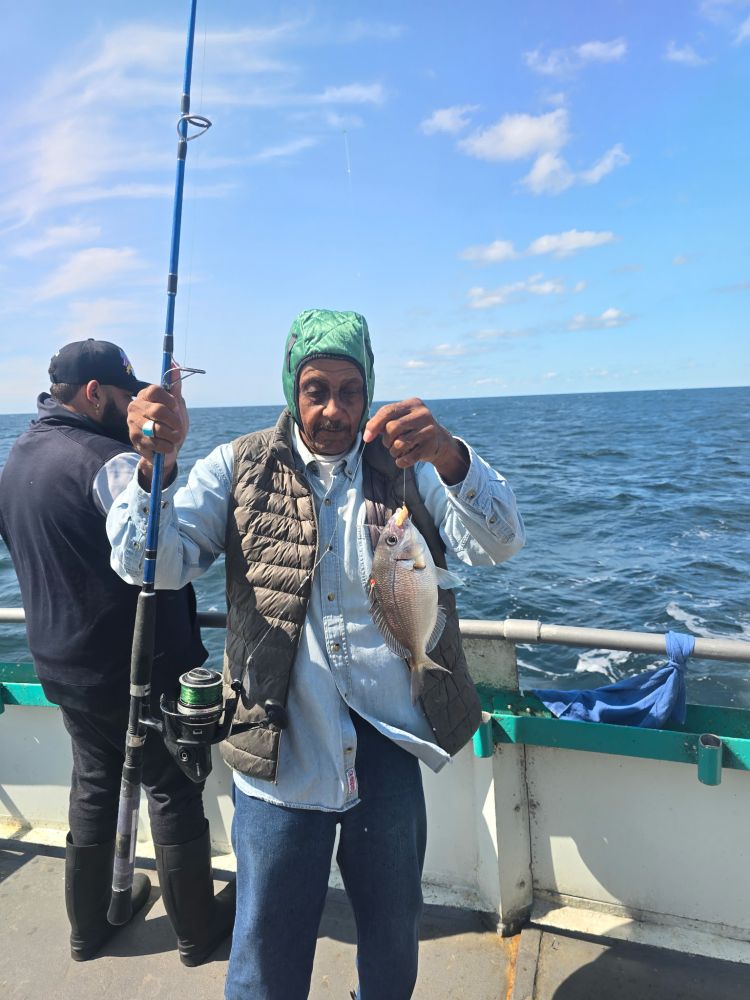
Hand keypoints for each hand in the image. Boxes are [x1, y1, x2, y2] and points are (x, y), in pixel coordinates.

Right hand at [127, 373, 187, 488]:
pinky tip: (167, 446)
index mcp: (145, 395)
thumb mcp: (177, 406)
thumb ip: (175, 387)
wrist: (166, 449)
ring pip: (158, 428)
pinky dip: (167, 446)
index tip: (176, 408)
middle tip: (178, 426)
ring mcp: (133, 423)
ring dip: (173, 435)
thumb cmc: (171, 424)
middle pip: (158, 410)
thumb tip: (175, 364)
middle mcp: (135, 407)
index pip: (155, 391)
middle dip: (174, 421)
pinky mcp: (135, 440)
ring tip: (174, 437)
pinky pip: (156, 443)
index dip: (170, 400)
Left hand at [363, 398, 469, 484]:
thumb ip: (383, 422)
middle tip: (390, 443)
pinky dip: (401, 461)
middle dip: (386, 439)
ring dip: (393, 451)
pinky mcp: (431, 445)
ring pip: (399, 444)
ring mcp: (429, 430)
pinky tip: (402, 459)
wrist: (439, 441)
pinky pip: (408, 457)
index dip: (374, 425)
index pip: (388, 411)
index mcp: (413, 403)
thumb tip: (367, 434)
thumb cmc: (413, 429)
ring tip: (398, 450)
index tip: (366, 438)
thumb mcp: (401, 419)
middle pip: (392, 428)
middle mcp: (423, 414)